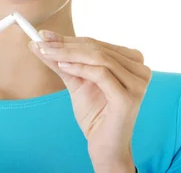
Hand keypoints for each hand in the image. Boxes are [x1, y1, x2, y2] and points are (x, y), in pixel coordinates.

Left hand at [29, 31, 151, 171]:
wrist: (104, 145)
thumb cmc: (94, 113)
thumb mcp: (76, 81)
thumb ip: (62, 62)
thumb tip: (40, 42)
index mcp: (131, 61)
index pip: (96, 43)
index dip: (68, 38)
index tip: (44, 35)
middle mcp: (140, 68)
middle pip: (96, 48)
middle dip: (65, 45)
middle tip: (41, 42)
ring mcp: (137, 82)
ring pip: (99, 58)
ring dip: (69, 53)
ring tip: (47, 53)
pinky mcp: (129, 96)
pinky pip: (101, 74)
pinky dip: (80, 68)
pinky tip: (63, 66)